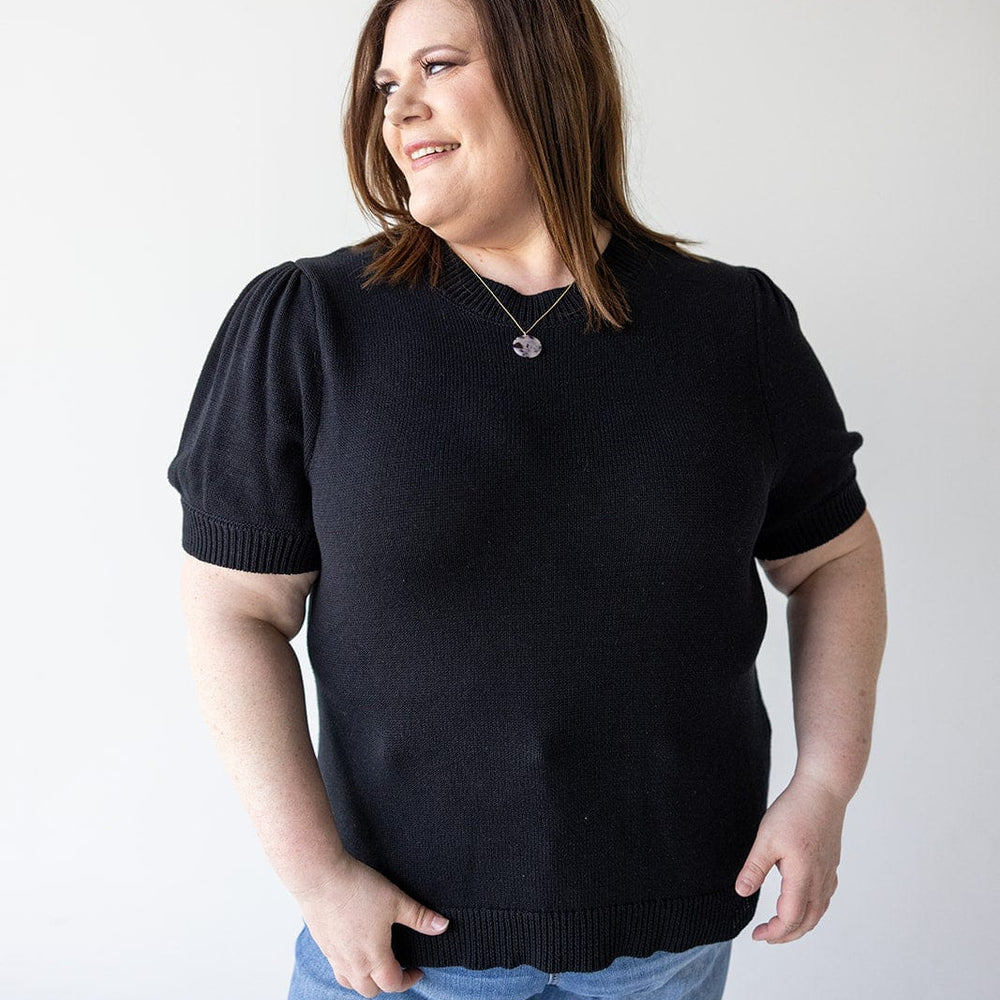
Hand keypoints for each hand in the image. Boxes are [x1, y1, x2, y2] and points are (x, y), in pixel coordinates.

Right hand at [295, 853, 449, 996]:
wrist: (319, 877)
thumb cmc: (357, 889)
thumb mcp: (396, 901)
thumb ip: (420, 917)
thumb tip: (444, 926)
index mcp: (373, 958)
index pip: (393, 984)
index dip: (409, 980)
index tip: (417, 970)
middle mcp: (352, 964)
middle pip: (371, 990)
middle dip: (387, 983)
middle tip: (398, 966)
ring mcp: (333, 956)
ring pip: (350, 982)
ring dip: (365, 979)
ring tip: (376, 962)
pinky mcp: (322, 944)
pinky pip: (337, 967)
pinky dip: (348, 966)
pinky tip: (354, 946)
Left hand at [734, 772, 847, 943]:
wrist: (823, 790)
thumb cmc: (794, 810)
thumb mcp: (766, 838)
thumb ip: (754, 868)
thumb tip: (742, 892)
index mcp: (803, 876)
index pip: (790, 918)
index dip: (774, 932)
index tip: (756, 934)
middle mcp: (820, 880)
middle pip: (807, 921)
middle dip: (786, 935)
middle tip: (765, 936)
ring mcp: (828, 872)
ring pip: (818, 912)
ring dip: (800, 925)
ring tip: (781, 926)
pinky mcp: (831, 864)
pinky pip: (824, 898)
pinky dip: (811, 910)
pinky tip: (801, 903)